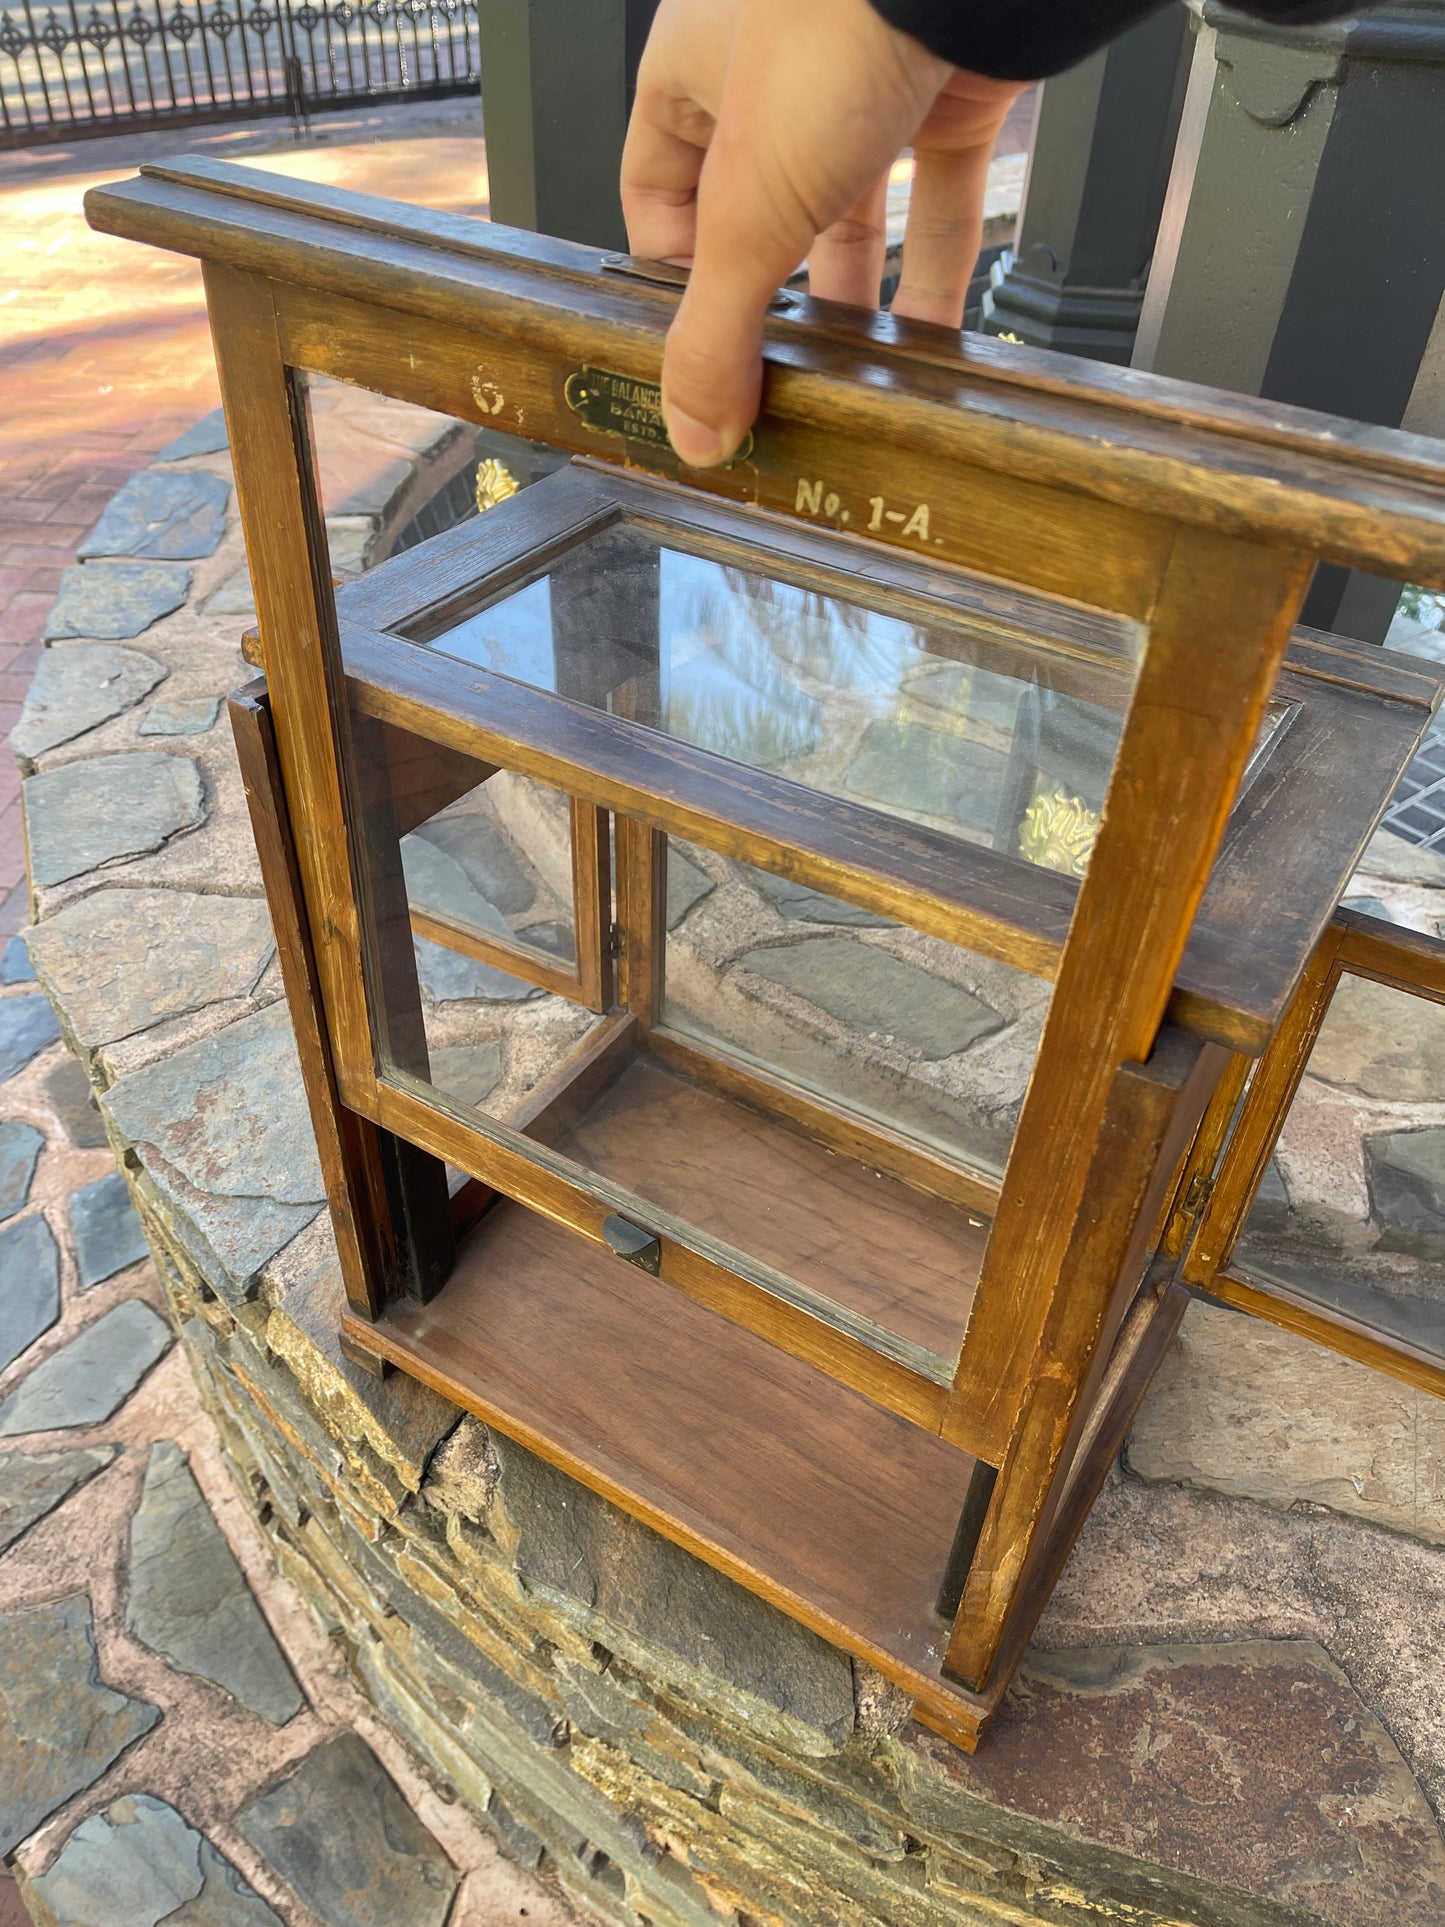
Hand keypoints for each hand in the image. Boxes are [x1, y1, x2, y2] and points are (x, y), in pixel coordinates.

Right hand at [621, 0, 1023, 467]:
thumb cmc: (840, 16)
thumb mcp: (748, 208)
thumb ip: (716, 329)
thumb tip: (691, 426)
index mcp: (691, 77)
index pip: (657, 201)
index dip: (675, 287)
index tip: (698, 359)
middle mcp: (775, 80)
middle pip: (760, 225)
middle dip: (774, 309)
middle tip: (778, 383)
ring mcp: (865, 88)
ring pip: (850, 220)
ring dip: (855, 304)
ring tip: (854, 381)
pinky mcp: (946, 99)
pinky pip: (934, 204)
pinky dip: (933, 275)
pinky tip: (929, 340)